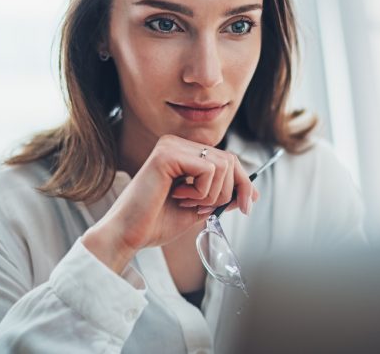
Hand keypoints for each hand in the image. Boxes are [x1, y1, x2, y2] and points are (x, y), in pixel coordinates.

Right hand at [83, 134, 259, 271]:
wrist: (128, 235)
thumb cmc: (155, 223)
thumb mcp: (198, 208)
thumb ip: (221, 196)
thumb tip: (251, 192)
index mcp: (182, 153)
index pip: (227, 159)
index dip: (242, 183)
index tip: (246, 206)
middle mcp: (176, 143)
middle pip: (229, 160)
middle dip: (230, 191)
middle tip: (205, 210)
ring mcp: (171, 146)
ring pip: (222, 166)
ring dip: (212, 195)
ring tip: (187, 204)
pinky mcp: (167, 154)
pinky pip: (208, 170)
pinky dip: (201, 192)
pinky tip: (179, 197)